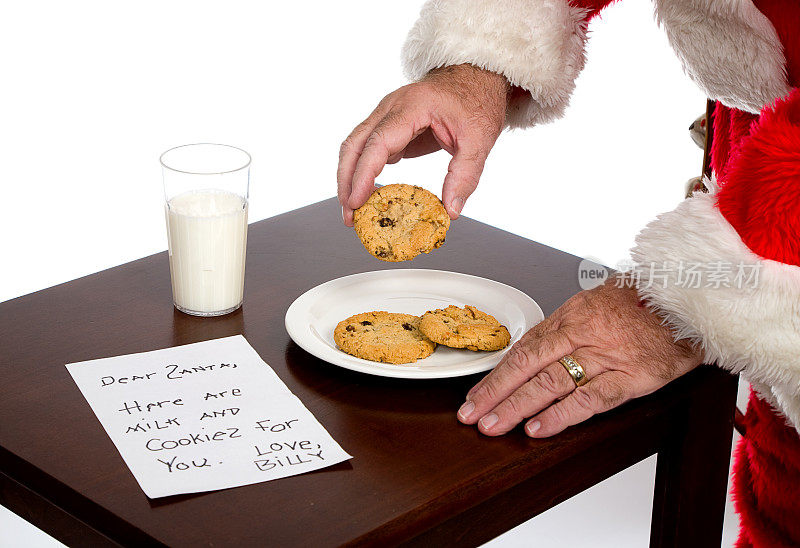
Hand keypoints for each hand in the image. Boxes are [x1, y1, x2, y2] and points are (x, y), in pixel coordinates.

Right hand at [337, 64, 508, 224]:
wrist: (476, 77)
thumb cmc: (476, 100)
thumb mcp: (480, 139)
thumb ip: (465, 175)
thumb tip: (451, 210)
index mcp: (412, 106)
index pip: (378, 143)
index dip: (363, 175)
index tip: (356, 201)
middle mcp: (391, 108)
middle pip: (354, 145)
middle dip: (346, 182)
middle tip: (349, 215)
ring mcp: (387, 115)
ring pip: (355, 147)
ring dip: (350, 179)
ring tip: (353, 211)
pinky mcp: (390, 127)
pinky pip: (368, 149)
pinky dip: (363, 172)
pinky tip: (368, 195)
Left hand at [457, 278, 703, 436]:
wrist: (694, 299)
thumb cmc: (645, 302)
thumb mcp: (599, 303)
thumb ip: (567, 328)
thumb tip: (534, 351)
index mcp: (572, 314)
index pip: (524, 348)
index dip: (497, 374)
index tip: (475, 394)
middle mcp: (584, 333)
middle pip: (529, 366)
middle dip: (496, 393)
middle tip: (471, 416)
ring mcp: (608, 356)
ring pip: (552, 383)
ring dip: (518, 407)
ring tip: (493, 426)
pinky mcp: (634, 377)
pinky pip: (591, 398)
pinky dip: (562, 416)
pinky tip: (538, 429)